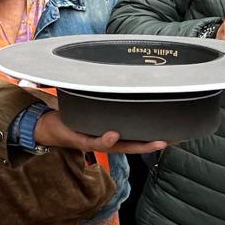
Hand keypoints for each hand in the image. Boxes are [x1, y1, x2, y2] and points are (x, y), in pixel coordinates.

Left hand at [34, 108, 166, 155]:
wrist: (49, 127)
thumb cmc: (74, 117)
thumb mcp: (92, 107)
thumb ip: (104, 98)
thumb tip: (118, 78)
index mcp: (113, 134)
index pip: (138, 137)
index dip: (155, 137)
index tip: (175, 135)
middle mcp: (108, 141)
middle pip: (135, 145)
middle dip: (153, 144)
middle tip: (171, 141)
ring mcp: (96, 142)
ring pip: (120, 146)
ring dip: (137, 145)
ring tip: (152, 142)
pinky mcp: (82, 140)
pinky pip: (96, 141)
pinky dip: (106, 139)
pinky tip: (115, 134)